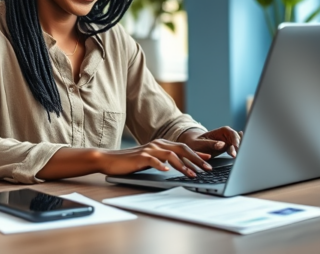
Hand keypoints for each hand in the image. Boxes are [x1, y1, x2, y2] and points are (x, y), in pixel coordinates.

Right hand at [96, 139, 211, 177]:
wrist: (110, 159)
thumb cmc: (130, 161)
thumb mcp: (150, 160)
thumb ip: (163, 160)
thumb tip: (178, 167)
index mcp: (161, 144)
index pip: (183, 147)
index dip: (197, 153)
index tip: (209, 160)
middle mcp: (157, 144)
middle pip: (182, 149)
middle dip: (196, 159)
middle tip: (207, 168)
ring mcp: (149, 150)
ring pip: (171, 155)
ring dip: (183, 166)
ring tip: (192, 175)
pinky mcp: (140, 157)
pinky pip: (153, 161)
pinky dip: (162, 166)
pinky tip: (167, 172)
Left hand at [178, 127, 242, 157]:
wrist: (192, 146)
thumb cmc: (195, 143)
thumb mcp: (200, 143)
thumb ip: (211, 144)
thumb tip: (222, 144)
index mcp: (220, 131)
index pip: (231, 133)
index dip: (235, 140)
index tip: (236, 147)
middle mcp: (226, 136)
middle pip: (237, 140)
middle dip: (238, 147)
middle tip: (236, 156)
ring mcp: (228, 143)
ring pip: (237, 145)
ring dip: (239, 151)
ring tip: (239, 157)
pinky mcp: (228, 149)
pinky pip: (235, 149)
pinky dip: (238, 152)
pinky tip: (241, 154)